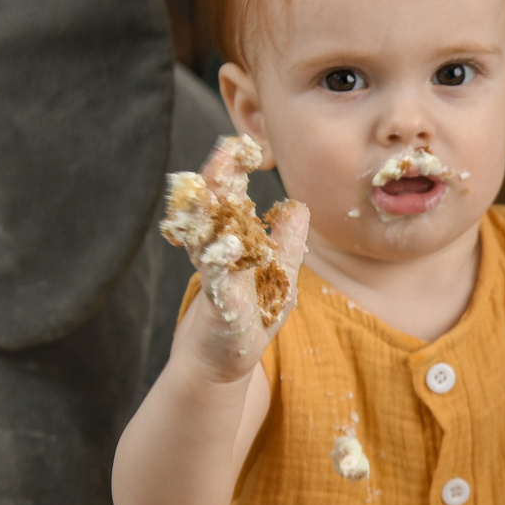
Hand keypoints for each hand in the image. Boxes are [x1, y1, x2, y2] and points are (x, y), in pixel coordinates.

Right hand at [161, 135, 309, 381]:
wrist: (222, 360)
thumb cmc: (252, 317)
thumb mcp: (280, 275)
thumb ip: (287, 242)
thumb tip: (297, 205)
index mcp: (232, 240)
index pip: (229, 197)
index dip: (233, 171)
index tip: (242, 144)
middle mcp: (216, 251)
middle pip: (212, 208)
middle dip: (218, 178)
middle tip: (226, 149)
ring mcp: (213, 275)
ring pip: (207, 234)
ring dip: (211, 209)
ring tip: (219, 183)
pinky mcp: (217, 302)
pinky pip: (216, 276)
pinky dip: (221, 259)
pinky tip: (228, 242)